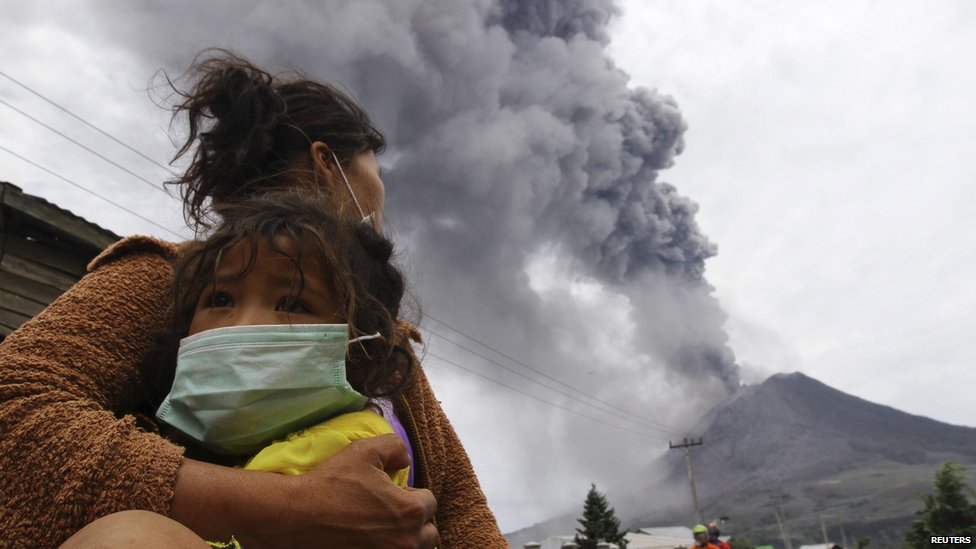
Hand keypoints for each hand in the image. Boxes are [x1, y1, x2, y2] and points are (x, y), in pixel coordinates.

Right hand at [171, 434, 437, 547]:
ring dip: (404, 538)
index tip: (396, 492)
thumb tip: (405, 460)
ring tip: (383, 527)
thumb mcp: (366, 450)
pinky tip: (369, 539)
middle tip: (392, 512)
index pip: (430, 502)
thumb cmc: (332, 483)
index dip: (414, 494)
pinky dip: (385, 547)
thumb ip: (396, 447)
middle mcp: (406, 541)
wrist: (297, 516)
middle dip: (415, 521)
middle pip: (427, 533)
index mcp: (411, 511)